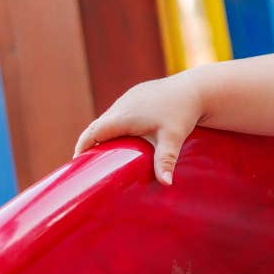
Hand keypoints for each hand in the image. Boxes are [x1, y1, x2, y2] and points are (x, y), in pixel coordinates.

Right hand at [73, 72, 201, 185]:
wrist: (196, 88)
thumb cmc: (183, 113)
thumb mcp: (173, 138)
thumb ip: (165, 161)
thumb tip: (166, 184)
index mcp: (124, 116)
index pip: (93, 133)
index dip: (82, 147)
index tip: (77, 162)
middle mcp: (122, 104)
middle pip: (98, 126)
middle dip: (90, 143)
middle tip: (87, 164)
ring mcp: (130, 97)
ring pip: (109, 118)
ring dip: (103, 133)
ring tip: (102, 154)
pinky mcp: (138, 94)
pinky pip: (120, 111)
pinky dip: (115, 125)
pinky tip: (122, 137)